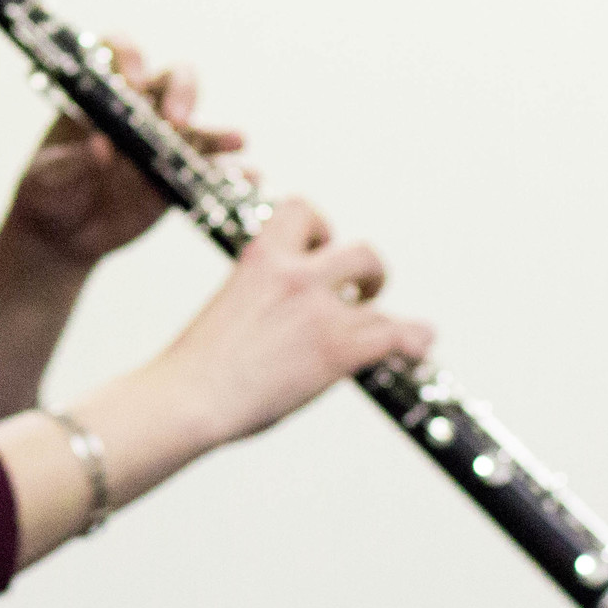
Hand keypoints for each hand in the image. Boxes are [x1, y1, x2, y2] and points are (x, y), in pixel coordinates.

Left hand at [3, 41, 242, 269]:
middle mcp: (137, 111)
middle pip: (171, 79)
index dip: (129, 56)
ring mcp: (162, 145)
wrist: (62, 234)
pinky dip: (233, 174)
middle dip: (180, 90)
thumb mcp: (48, 177)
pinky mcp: (178, 179)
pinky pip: (212, 173)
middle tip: (176, 118)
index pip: (117, 53)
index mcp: (98, 97)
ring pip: (198, 126)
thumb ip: (72, 162)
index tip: (132, 82)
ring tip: (236, 139)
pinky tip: (248, 178)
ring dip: (218, 132)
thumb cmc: (48, 191)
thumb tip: (102, 146)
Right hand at [146, 197, 432, 448]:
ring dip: (384, 317)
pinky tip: (417, 349)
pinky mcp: (339, 350)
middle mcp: (295, 275)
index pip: (303, 210)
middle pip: (361, 252)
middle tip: (362, 290)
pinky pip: (398, 335)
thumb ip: (259, 294)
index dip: (320, 227)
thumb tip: (279, 316)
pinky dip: (414, 342)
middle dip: (367, 272)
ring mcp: (320, 312)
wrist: (189, 397)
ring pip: (379, 300)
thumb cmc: (195, 364)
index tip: (317, 247)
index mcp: (260, 257)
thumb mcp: (227, 304)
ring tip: (387, 330)